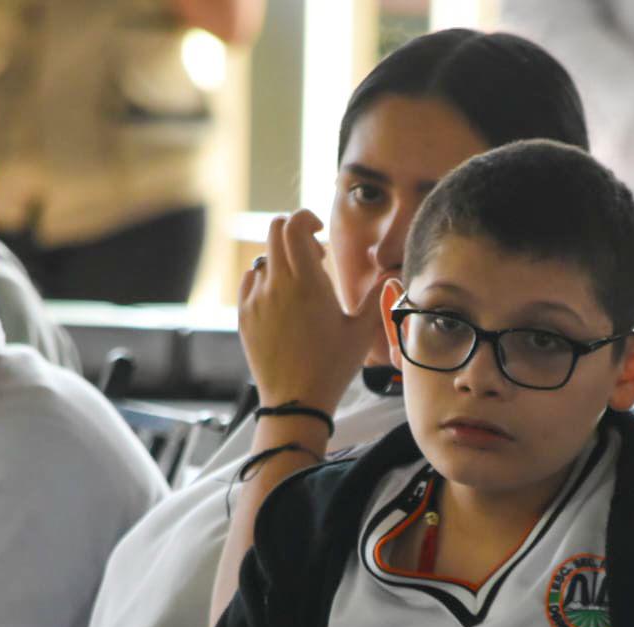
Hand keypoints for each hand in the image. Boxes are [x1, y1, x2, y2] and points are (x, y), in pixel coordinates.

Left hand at [239, 210, 383, 414]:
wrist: (296, 401)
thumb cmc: (333, 367)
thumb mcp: (362, 331)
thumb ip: (375, 297)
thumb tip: (388, 275)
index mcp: (308, 283)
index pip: (295, 225)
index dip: (307, 218)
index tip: (319, 233)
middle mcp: (277, 285)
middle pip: (275, 230)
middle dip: (295, 233)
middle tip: (314, 256)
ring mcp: (257, 299)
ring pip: (264, 258)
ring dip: (282, 260)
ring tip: (301, 285)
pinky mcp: (244, 315)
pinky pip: (250, 281)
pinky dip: (265, 280)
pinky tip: (282, 300)